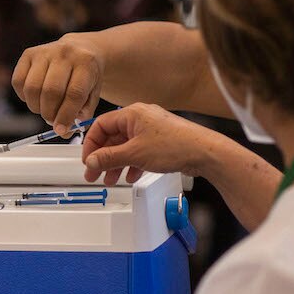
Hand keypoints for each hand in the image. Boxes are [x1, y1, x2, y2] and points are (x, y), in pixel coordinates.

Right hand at [12, 34, 104, 131]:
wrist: (80, 49)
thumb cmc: (86, 75)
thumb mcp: (93, 93)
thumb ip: (82, 114)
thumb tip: (64, 131)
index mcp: (86, 62)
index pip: (74, 93)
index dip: (65, 116)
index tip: (61, 130)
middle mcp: (64, 53)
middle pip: (51, 91)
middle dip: (49, 113)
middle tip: (52, 121)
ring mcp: (44, 52)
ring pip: (32, 88)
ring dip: (36, 107)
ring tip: (45, 109)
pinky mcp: (28, 54)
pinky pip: (18, 81)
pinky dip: (24, 97)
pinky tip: (35, 98)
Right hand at [81, 104, 211, 185]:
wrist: (205, 153)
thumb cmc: (175, 145)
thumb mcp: (135, 154)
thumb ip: (109, 158)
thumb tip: (91, 161)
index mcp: (132, 114)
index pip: (101, 125)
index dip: (91, 144)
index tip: (88, 160)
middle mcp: (141, 119)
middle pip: (113, 138)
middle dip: (103, 158)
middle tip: (94, 174)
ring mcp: (152, 130)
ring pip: (126, 147)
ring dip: (116, 164)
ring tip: (111, 180)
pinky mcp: (161, 142)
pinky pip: (139, 151)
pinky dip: (132, 164)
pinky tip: (131, 176)